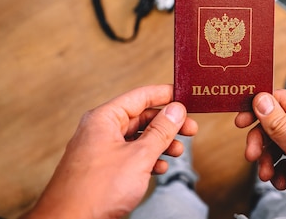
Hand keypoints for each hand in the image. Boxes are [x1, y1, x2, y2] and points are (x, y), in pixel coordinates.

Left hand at [24, 84, 197, 218]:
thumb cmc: (95, 190)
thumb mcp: (138, 157)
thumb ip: (160, 131)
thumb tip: (175, 110)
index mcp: (104, 119)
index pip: (140, 96)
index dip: (165, 95)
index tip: (185, 96)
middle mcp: (101, 130)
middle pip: (141, 118)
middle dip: (167, 124)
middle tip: (190, 128)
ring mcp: (101, 150)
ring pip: (138, 138)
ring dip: (160, 143)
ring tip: (177, 151)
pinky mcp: (103, 169)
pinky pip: (130, 156)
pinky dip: (148, 160)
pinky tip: (160, 167)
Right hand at [235, 90, 285, 218]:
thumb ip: (279, 125)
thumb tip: (261, 100)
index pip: (281, 99)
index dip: (258, 108)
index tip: (241, 122)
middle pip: (276, 123)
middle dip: (261, 141)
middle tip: (251, 156)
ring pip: (279, 144)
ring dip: (268, 160)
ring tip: (268, 176)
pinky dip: (280, 170)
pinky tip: (282, 182)